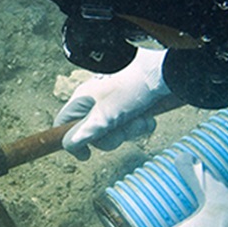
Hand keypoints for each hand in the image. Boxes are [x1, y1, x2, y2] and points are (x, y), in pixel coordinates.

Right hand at [54, 47, 178, 159]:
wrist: (164, 72)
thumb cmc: (131, 88)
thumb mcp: (105, 114)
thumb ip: (85, 132)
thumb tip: (68, 144)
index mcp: (82, 100)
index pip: (63, 124)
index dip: (71, 142)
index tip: (87, 154)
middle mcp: (95, 102)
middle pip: (93, 134)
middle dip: (113, 136)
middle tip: (122, 126)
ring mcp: (113, 104)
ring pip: (115, 132)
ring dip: (130, 130)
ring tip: (140, 118)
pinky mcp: (130, 106)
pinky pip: (130, 126)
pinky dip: (140, 125)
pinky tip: (148, 117)